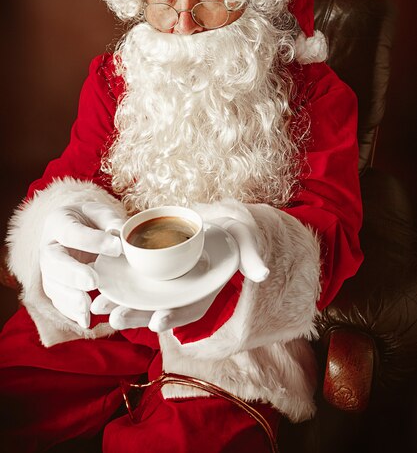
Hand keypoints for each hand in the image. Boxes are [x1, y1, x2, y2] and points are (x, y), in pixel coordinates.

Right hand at [40, 202, 123, 327]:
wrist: (77, 227)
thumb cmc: (91, 218)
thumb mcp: (100, 212)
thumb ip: (110, 221)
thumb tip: (122, 235)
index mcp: (58, 221)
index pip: (70, 231)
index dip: (91, 240)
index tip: (116, 247)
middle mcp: (48, 246)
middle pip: (54, 262)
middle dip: (73, 273)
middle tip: (94, 281)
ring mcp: (48, 268)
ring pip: (52, 285)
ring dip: (70, 298)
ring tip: (87, 306)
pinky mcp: (55, 286)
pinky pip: (58, 300)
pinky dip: (71, 312)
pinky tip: (85, 320)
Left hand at [91, 201, 268, 331]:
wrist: (217, 219)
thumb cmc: (231, 229)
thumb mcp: (244, 237)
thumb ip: (251, 255)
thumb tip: (262, 273)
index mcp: (205, 289)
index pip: (191, 309)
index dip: (175, 316)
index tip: (157, 320)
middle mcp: (184, 291)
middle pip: (160, 309)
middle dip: (137, 316)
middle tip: (115, 317)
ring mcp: (168, 283)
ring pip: (143, 300)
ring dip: (120, 305)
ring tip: (96, 306)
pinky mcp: (154, 270)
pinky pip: (134, 281)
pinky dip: (117, 285)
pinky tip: (97, 283)